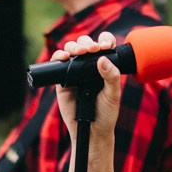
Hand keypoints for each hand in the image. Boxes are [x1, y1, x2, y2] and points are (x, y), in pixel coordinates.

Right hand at [53, 32, 122, 147]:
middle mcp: (89, 66)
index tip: (105, 46)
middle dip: (88, 43)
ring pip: (71, 50)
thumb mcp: (113, 95)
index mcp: (105, 67)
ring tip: (79, 52)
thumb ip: (112, 77)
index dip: (104, 40)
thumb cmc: (106, 113)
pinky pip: (58, 63)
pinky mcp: (62, 80)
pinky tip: (64, 56)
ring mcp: (75, 72)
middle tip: (92, 50)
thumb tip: (103, 59)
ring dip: (74, 46)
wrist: (92, 131)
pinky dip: (58, 56)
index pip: (105, 46)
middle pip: (86, 44)